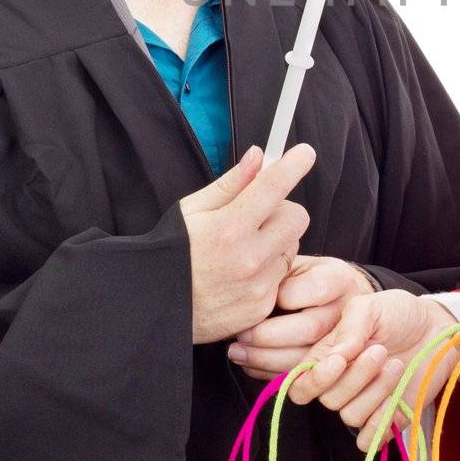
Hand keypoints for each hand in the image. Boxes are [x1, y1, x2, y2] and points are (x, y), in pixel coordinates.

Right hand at [180, 144, 314, 343]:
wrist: (155, 307)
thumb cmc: (171, 252)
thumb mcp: (192, 210)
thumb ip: (231, 184)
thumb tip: (258, 156)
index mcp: (228, 227)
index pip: (273, 186)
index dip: (294, 165)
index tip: (305, 153)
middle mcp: (247, 258)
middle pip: (296, 217)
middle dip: (283, 209)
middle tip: (260, 214)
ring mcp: (257, 286)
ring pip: (291, 247)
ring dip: (277, 241)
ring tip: (244, 249)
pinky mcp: (261, 307)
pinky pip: (281, 276)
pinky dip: (268, 271)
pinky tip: (242, 274)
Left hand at [227, 256, 374, 378]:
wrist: (337, 298)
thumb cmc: (304, 278)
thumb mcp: (294, 264)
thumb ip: (277, 275)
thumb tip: (246, 296)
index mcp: (339, 279)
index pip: (315, 289)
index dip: (283, 297)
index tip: (255, 300)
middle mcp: (348, 311)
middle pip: (312, 328)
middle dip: (269, 336)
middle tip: (240, 335)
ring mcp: (343, 341)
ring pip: (307, 357)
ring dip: (266, 359)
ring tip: (237, 353)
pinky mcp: (331, 366)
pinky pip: (302, 375)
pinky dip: (271, 373)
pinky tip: (251, 364)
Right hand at [286, 290, 456, 450]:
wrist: (436, 328)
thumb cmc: (399, 314)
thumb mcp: (371, 307)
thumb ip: (349, 327)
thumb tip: (335, 357)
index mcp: (328, 358)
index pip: (301, 385)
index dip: (315, 380)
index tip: (340, 361)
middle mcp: (341, 384)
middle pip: (330, 400)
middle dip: (357, 377)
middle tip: (381, 351)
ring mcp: (364, 404)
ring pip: (351, 417)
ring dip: (376, 391)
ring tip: (396, 365)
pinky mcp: (386, 421)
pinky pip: (368, 441)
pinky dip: (379, 424)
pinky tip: (395, 399)